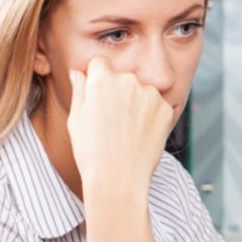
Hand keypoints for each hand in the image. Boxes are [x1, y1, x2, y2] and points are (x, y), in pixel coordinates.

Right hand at [67, 56, 174, 194]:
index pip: (100, 63)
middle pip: (122, 77)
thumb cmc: (91, 151)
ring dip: (136, 102)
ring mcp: (150, 94)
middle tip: (112, 119)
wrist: (119, 178)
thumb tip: (79, 73)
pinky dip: (151, 115)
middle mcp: (128, 80)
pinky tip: (140, 134)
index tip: (97, 95)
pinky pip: (156, 105)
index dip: (96, 78)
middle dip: (117, 91)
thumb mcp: (76, 119)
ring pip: (141, 91)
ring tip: (126, 130)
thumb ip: (80, 90)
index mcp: (102, 79)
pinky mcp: (166, 108)